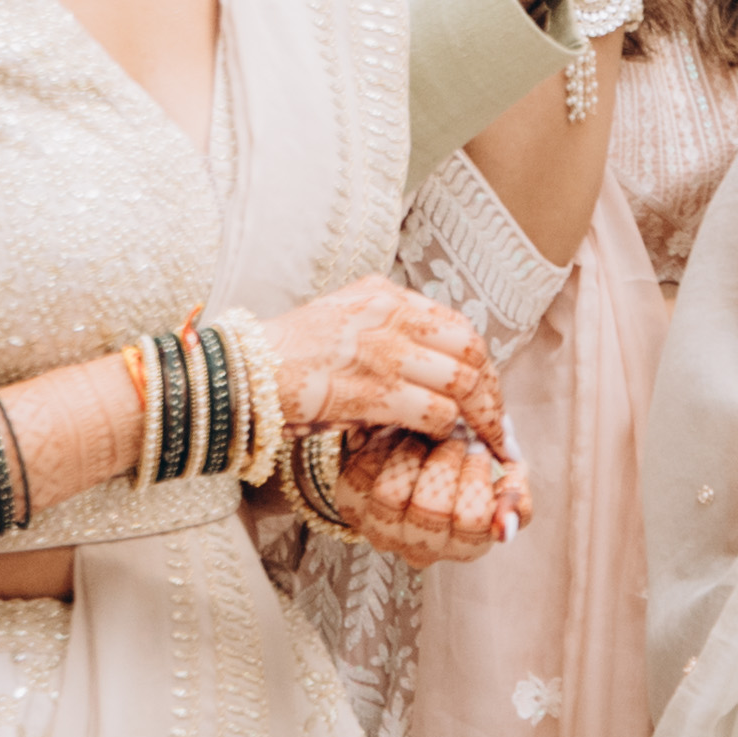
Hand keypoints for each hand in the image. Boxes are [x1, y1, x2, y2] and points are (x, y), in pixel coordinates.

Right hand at [255, 275, 507, 453]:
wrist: (241, 373)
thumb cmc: (287, 355)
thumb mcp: (342, 318)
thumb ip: (385, 326)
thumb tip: (430, 358)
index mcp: (385, 295)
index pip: (457, 325)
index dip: (481, 363)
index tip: (487, 392)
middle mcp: (389, 315)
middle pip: (469, 351)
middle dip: (490, 392)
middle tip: (497, 424)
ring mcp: (381, 352)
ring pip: (460, 382)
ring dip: (478, 417)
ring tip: (481, 441)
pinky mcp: (370, 391)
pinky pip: (433, 412)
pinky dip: (446, 430)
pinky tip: (441, 441)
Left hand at [317, 425, 522, 565]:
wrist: (421, 435)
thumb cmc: (468, 454)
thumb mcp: (502, 467)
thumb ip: (514, 494)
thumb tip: (506, 531)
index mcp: (465, 544)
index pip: (472, 522)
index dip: (476, 478)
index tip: (480, 448)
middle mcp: (421, 548)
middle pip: (431, 508)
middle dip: (445, 458)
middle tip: (454, 433)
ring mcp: (383, 530)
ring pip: (393, 492)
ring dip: (412, 450)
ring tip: (426, 431)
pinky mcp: (352, 506)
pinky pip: (362, 475)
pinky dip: (381, 447)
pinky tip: (398, 435)